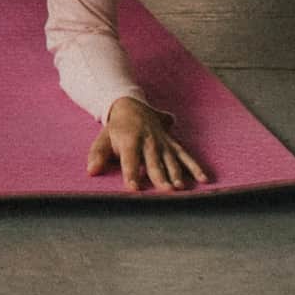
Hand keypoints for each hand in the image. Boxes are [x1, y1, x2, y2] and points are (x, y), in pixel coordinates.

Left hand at [85, 98, 209, 192]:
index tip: (134, 188)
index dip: (132, 173)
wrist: (130, 105)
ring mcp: (163, 143)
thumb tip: (91, 171)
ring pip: (171, 160)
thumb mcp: (102, 138)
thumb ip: (97, 155)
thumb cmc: (115, 128)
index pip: (130, 159)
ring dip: (176, 173)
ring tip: (180, 187)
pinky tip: (203, 178)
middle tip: (166, 190)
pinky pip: (185, 155)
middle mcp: (149, 141)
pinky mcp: (172, 144)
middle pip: (154, 162)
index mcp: (130, 140)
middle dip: (160, 176)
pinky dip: (194, 166)